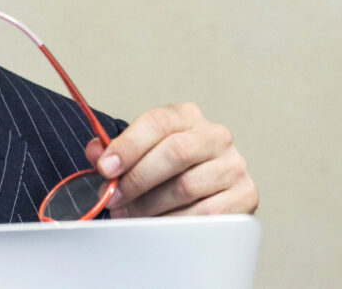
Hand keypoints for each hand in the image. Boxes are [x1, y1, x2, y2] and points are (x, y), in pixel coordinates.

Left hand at [84, 102, 257, 217]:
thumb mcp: (139, 151)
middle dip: (138, 179)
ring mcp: (234, 165)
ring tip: (129, 214)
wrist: (206, 188)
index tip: (106, 168)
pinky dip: (175, 222)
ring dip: (151, 206)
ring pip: (188, 186)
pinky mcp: (245, 196)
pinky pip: (206, 214)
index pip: (157, 123)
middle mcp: (215, 136)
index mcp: (186, 116)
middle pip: (175, 153)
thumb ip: (114, 150)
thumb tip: (96, 152)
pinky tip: (157, 225)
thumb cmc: (166, 167)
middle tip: (114, 198)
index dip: (128, 146)